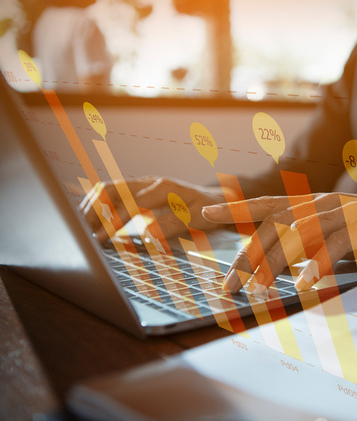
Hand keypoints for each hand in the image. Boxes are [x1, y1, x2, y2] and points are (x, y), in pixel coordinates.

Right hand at [80, 176, 227, 242]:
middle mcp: (149, 182)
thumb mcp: (196, 220)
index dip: (114, 220)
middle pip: (113, 189)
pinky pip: (112, 193)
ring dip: (91, 205)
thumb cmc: (206, 210)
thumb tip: (147, 234)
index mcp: (164, 188)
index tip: (100, 238)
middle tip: (81, 231)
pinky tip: (87, 219)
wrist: (213, 198)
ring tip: (79, 226)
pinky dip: (97, 204)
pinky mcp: (137, 190)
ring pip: (108, 189)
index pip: (132, 203)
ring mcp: (141, 184)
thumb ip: (172, 225)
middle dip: (94, 210)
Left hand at [202, 193, 356, 293]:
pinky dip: (318, 263)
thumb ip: (313, 241)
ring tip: (258, 288)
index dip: (236, 207)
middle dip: (248, 254)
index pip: (267, 204)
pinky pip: (335, 245)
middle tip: (229, 283)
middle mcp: (322, 203)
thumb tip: (287, 262)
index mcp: (313, 204)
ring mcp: (343, 212)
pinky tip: (305, 283)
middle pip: (275, 223)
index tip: (205, 213)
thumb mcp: (339, 232)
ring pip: (299, 232)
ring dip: (276, 261)